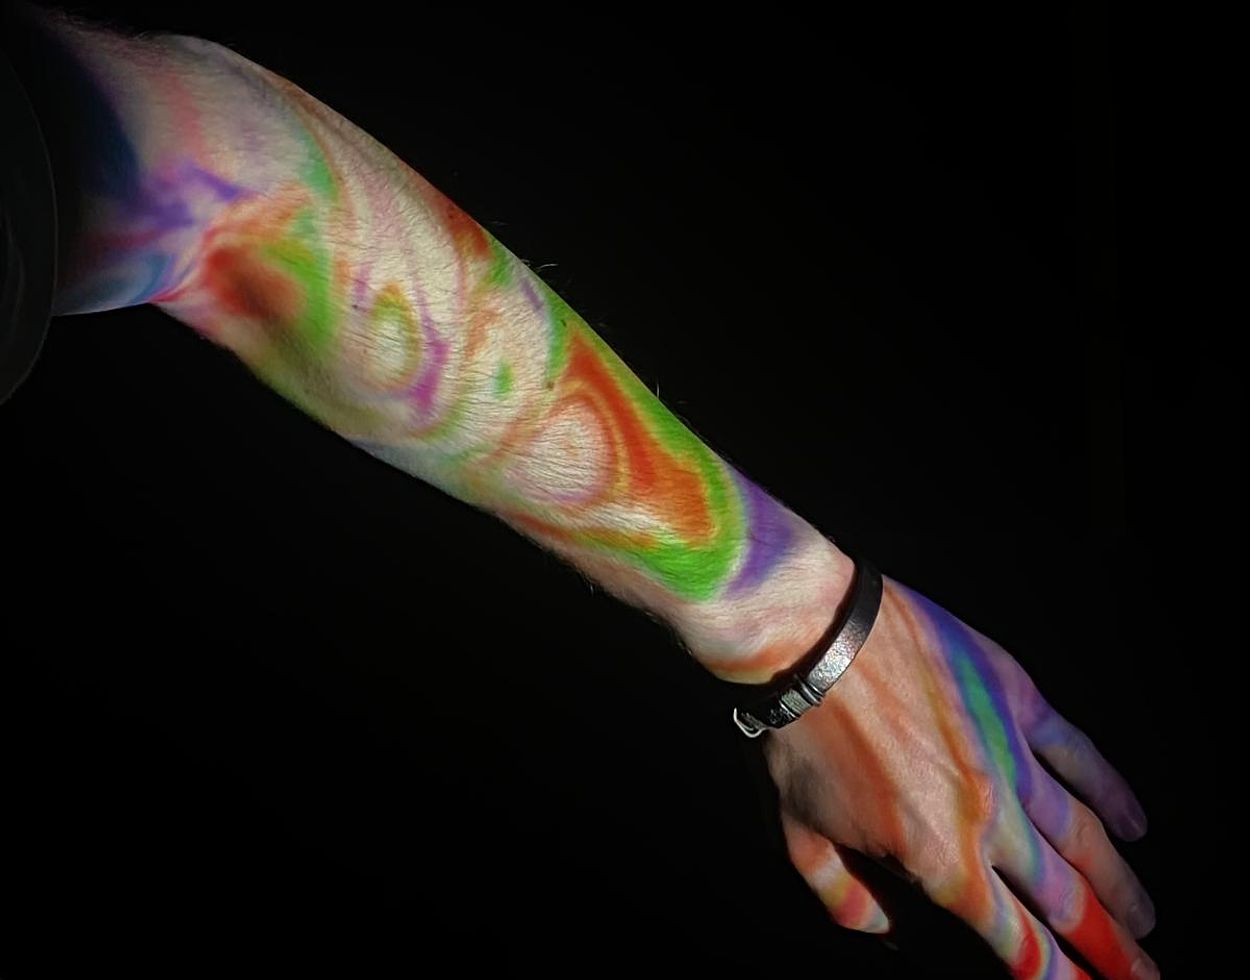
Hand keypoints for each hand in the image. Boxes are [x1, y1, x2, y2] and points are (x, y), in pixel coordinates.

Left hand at [765, 578, 1156, 978]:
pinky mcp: (1013, 696)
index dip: (1053, 975)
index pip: (1012, 937)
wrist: (810, 635)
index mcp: (938, 856)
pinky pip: (1076, 751)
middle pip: (1064, 897)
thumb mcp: (796, 836)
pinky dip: (1111, 789)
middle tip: (1142, 974)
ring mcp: (1010, 752)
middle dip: (1108, 947)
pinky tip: (1134, 821)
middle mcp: (989, 815)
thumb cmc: (796, 733)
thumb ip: (843, 896)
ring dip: (1120, 883)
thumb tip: (882, 929)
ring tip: (1144, 919)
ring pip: (1082, 833)